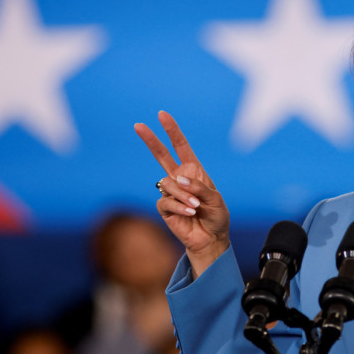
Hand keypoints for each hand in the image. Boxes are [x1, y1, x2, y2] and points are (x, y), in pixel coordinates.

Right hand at [135, 111, 229, 277]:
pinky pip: (166, 200)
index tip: (162, 115)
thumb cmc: (216, 217)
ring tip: (195, 206)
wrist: (211, 238)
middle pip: (161, 155)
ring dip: (184, 194)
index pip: (181, 147)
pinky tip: (189, 212)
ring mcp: (170, 192)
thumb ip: (199, 186)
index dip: (172, 131)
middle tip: (138, 125)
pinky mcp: (164, 207)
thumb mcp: (215, 199)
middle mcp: (179, 178)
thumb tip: (178, 178)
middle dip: (151, 140)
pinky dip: (179, 205)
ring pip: (168, 184)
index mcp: (194, 171)